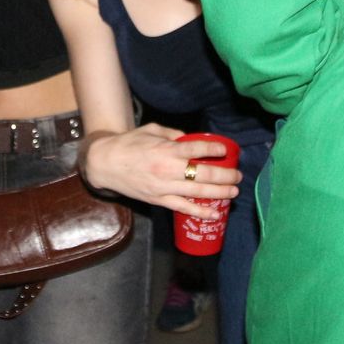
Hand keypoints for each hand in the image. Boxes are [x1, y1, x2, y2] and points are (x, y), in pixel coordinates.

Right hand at [80, 125, 239, 218]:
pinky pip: (183, 208)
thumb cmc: (128, 144)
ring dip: (219, 193)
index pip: (195, 149)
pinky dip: (200, 212)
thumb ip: (173, 134)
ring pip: (197, 193)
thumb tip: (190, 140)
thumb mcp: (151, 130)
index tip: (225, 150)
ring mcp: (164, 188)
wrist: (105, 163)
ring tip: (234, 191)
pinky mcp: (159, 200)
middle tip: (238, 175)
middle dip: (225, 175)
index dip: (213, 150)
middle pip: (203, 174)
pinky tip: (215, 213)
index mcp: (165, 150)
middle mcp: (167, 170)